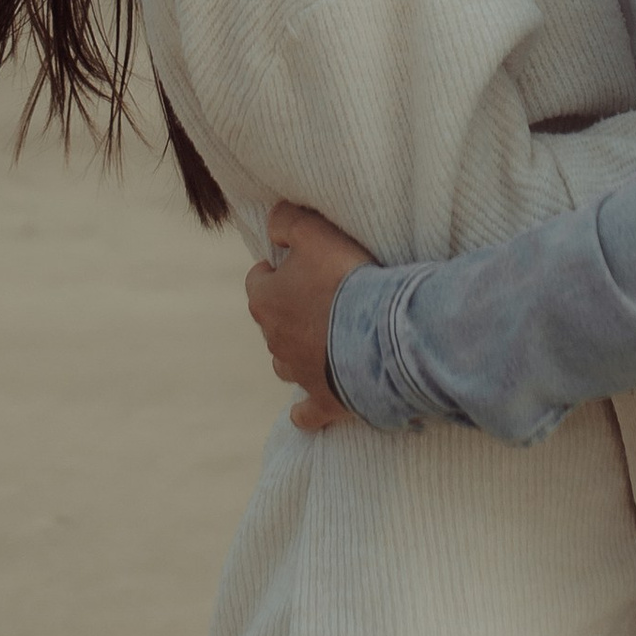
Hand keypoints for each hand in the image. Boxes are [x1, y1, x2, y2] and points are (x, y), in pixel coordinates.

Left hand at [245, 200, 377, 431]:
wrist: (379, 336)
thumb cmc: (346, 280)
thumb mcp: (314, 232)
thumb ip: (288, 221)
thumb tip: (273, 223)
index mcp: (266, 301)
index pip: (256, 281)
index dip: (273, 270)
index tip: (290, 264)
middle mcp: (274, 340)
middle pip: (272, 323)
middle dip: (289, 311)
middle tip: (319, 297)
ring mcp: (298, 374)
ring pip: (285, 364)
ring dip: (297, 354)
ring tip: (322, 343)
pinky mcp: (323, 400)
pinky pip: (305, 414)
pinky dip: (305, 412)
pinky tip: (306, 411)